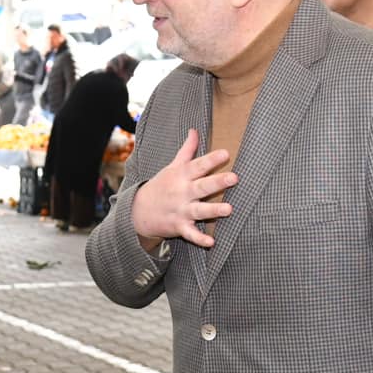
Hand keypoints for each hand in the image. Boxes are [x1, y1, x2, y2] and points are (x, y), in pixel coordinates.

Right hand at [131, 130, 235, 250]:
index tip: (226, 153)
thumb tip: (195, 130)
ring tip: (229, 209)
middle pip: (202, 187)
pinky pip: (191, 234)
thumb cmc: (161, 186)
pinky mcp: (180, 227)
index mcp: (181, 176)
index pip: (198, 165)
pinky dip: (199, 239)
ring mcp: (181, 210)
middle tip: (234, 178)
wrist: (139, 211)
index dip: (211, 160)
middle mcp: (182, 192)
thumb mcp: (172, 167)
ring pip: (199, 211)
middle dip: (217, 182)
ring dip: (213, 211)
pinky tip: (211, 243)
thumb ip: (187, 150)